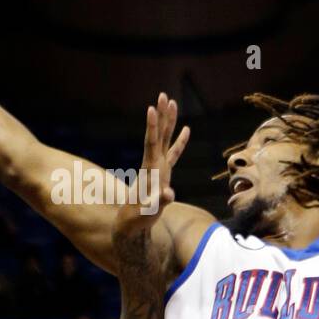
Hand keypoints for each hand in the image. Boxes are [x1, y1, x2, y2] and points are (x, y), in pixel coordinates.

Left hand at [114, 93, 189, 238]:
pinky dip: (180, 141)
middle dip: (161, 115)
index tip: (151, 108)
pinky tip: (186, 129)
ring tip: (172, 102)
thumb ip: (160, 202)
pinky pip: (174, 153)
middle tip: (163, 95)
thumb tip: (169, 194)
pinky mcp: (163, 172)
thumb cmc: (140, 218)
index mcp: (150, 169)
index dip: (152, 127)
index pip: (151, 143)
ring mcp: (158, 167)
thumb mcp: (149, 212)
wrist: (132, 223)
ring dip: (169, 122)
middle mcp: (153, 164)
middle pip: (158, 135)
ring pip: (165, 139)